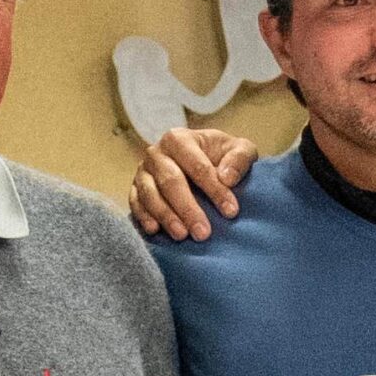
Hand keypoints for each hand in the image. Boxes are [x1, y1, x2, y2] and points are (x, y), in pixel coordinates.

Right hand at [129, 129, 258, 239]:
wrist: (205, 162)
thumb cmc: (223, 157)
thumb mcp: (240, 150)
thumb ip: (240, 158)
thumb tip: (227, 178)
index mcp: (179, 139)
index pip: (197, 166)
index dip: (214, 189)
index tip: (231, 211)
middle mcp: (156, 153)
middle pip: (170, 181)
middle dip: (187, 208)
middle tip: (203, 233)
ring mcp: (143, 172)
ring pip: (150, 194)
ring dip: (166, 216)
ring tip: (182, 236)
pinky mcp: (136, 189)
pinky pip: (135, 203)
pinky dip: (143, 217)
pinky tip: (154, 230)